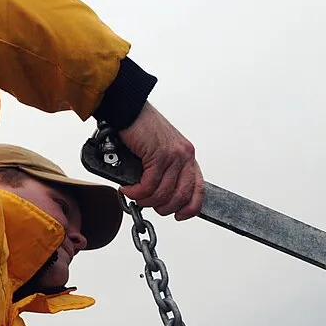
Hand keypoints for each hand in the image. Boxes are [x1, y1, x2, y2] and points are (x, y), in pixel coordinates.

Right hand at [119, 102, 204, 219]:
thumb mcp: (161, 152)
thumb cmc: (141, 130)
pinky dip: (136, 192)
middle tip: (147, 204)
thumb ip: (166, 171)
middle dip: (163, 207)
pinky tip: (127, 188)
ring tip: (134, 195)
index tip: (179, 216)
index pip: (198, 190)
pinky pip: (148, 186)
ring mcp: (173, 156)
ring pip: (163, 194)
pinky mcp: (159, 155)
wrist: (129, 110)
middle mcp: (185, 156)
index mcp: (188, 157)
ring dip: (145, 200)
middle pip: (180, 196)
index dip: (190, 208)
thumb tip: (161, 197)